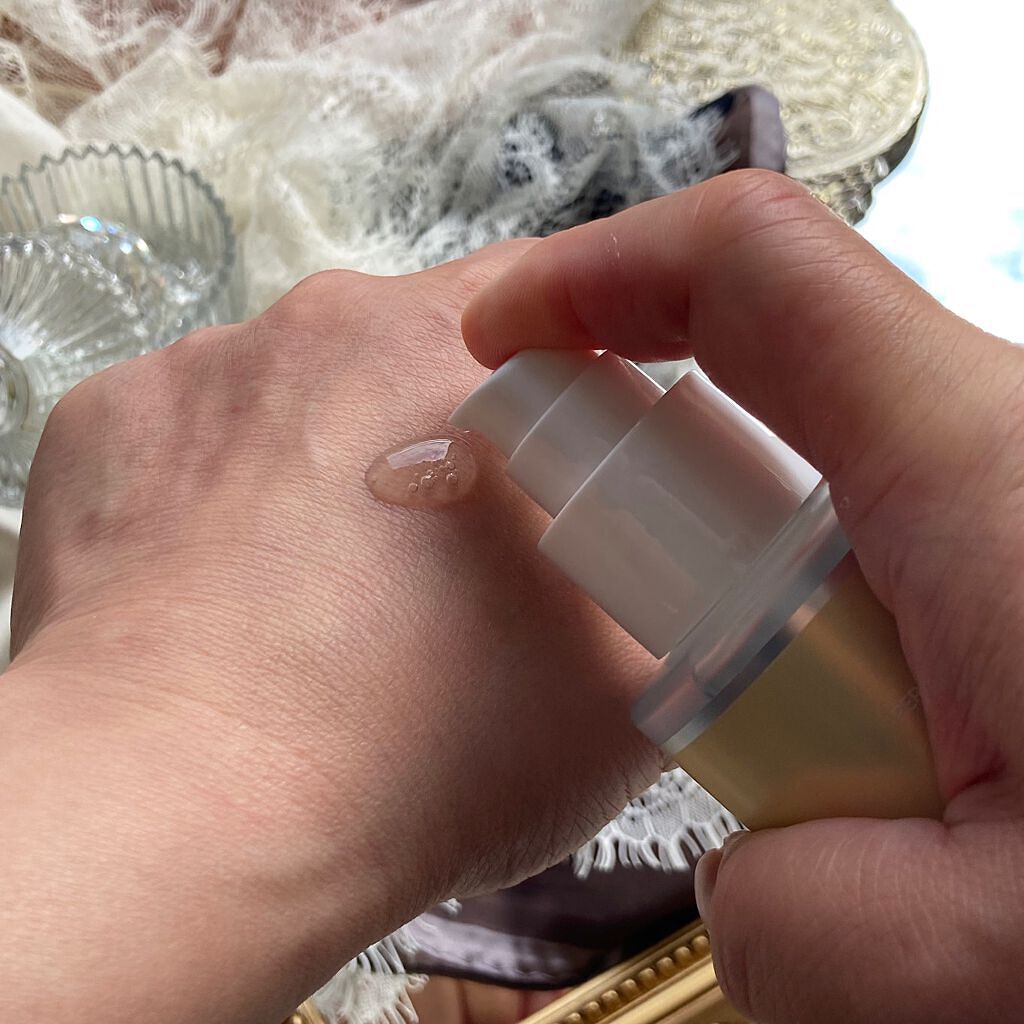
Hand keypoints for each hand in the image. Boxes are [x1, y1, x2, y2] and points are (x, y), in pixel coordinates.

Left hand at [1, 245, 658, 1022]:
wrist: (186, 821)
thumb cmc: (423, 749)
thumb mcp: (625, 689)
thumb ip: (673, 587)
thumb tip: (678, 568)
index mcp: (462, 354)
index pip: (548, 305)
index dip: (565, 383)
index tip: (554, 471)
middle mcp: (325, 321)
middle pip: (411, 347)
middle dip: (441, 426)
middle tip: (434, 557)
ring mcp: (199, 365)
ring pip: (294, 389)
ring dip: (321, 457)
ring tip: (310, 590)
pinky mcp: (103, 420)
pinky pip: (190, 432)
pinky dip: (213, 487)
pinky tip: (211, 588)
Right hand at [463, 170, 1023, 1022]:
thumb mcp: (983, 964)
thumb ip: (797, 919)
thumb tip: (752, 884)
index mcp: (978, 473)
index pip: (746, 271)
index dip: (594, 272)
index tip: (498, 343)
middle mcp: (997, 454)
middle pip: (764, 415)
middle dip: (680, 545)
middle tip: (694, 703)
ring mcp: (1010, 509)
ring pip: (821, 532)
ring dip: (786, 662)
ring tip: (871, 814)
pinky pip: (884, 583)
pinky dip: (854, 680)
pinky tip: (924, 801)